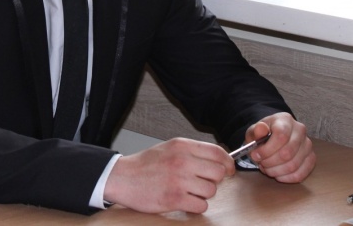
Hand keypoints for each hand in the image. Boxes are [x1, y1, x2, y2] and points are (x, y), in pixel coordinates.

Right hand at [104, 137, 234, 213]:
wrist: (123, 178)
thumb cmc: (146, 164)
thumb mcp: (169, 148)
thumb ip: (192, 151)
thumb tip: (218, 159)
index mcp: (182, 146)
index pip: (217, 152)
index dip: (228, 163)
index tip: (229, 169)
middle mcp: (182, 161)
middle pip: (218, 172)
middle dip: (214, 180)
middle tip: (203, 182)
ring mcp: (179, 180)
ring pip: (211, 190)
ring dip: (203, 194)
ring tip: (189, 191)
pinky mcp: (175, 199)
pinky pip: (201, 205)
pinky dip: (195, 205)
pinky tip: (185, 200)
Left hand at [244, 112, 315, 182]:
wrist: (273, 136)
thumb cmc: (263, 134)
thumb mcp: (255, 130)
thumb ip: (256, 130)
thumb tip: (261, 129)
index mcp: (285, 120)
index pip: (281, 136)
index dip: (267, 150)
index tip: (255, 155)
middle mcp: (300, 130)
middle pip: (287, 153)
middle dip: (270, 162)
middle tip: (261, 164)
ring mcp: (308, 145)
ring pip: (294, 165)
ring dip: (277, 171)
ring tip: (267, 169)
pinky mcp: (311, 158)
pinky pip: (301, 174)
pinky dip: (286, 178)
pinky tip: (277, 175)